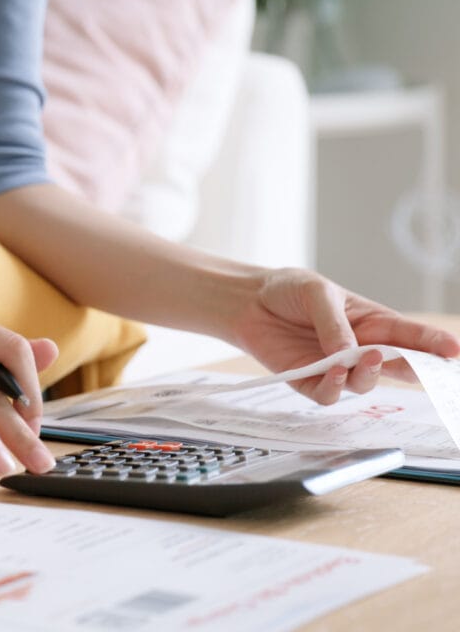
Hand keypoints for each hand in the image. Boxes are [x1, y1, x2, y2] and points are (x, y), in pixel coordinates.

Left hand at [232, 268, 459, 403]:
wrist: (248, 302)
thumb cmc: (288, 291)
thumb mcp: (317, 293)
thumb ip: (335, 323)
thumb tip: (351, 353)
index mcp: (371, 322)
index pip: (409, 336)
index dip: (433, 344)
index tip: (455, 350)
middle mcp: (359, 349)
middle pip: (397, 367)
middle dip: (417, 371)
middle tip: (424, 369)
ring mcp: (335, 368)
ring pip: (364, 384)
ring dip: (367, 376)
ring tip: (362, 359)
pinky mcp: (308, 381)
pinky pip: (328, 395)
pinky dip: (333, 387)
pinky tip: (332, 373)